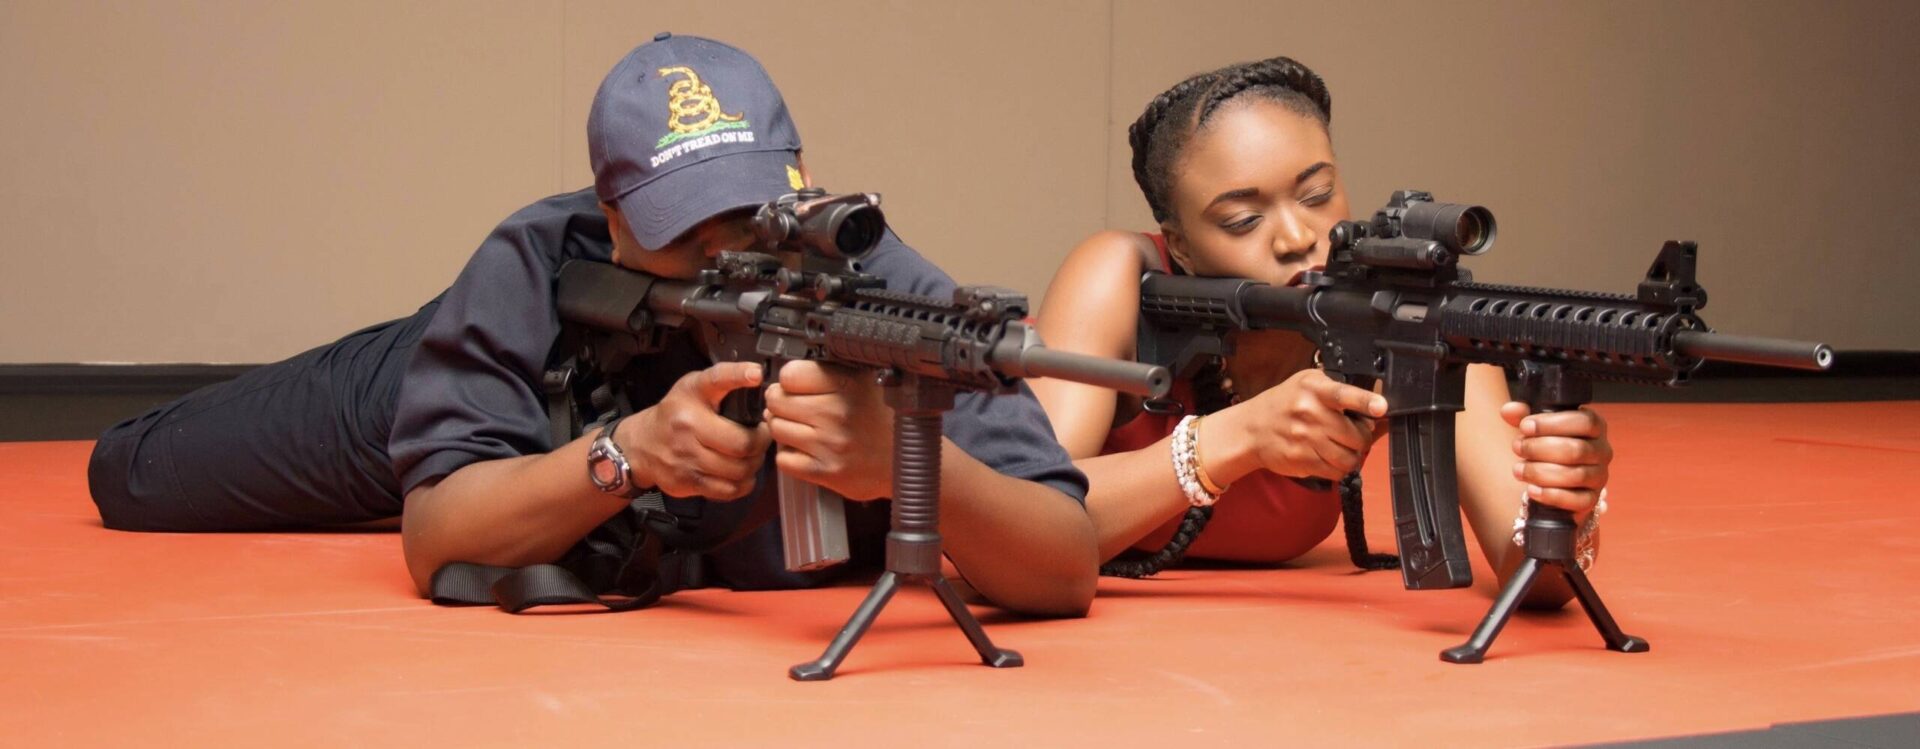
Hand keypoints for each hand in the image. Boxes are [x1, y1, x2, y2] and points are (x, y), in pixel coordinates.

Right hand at [624, 362, 771, 499]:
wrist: (641, 445)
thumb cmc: (676, 414)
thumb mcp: (693, 388)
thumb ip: (723, 383)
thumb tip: (759, 381)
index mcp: (692, 395)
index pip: (717, 379)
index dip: (738, 375)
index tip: (755, 374)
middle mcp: (688, 425)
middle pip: (742, 442)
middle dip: (761, 441)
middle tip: (762, 437)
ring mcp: (686, 457)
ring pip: (739, 470)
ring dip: (754, 464)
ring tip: (752, 455)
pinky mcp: (688, 482)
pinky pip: (729, 490)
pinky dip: (743, 483)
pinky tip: (741, 473)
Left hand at [765, 361, 895, 499]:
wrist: (908, 462)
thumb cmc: (884, 420)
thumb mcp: (866, 382)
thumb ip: (831, 372)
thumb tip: (786, 374)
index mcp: (848, 384)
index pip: (790, 374)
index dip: (789, 380)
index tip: (797, 386)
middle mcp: (838, 412)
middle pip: (776, 401)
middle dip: (781, 403)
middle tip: (795, 408)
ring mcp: (830, 444)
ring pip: (776, 428)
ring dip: (784, 428)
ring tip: (803, 428)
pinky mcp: (826, 471)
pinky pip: (783, 459)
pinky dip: (789, 455)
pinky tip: (807, 450)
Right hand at [1208, 368, 1387, 482]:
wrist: (1251, 430)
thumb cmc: (1284, 403)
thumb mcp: (1307, 383)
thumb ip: (1338, 389)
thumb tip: (1375, 406)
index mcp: (1313, 389)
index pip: (1343, 394)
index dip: (1365, 401)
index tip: (1381, 407)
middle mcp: (1309, 413)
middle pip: (1356, 435)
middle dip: (1363, 437)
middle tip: (1356, 434)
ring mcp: (1305, 439)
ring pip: (1349, 458)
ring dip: (1353, 456)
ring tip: (1345, 449)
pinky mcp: (1301, 460)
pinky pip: (1335, 472)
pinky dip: (1339, 469)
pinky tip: (1331, 459)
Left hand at [1501, 402, 1611, 515]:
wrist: (1554, 478)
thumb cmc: (1547, 444)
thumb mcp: (1535, 426)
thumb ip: (1522, 415)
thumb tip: (1509, 410)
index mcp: (1594, 426)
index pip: (1584, 421)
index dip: (1553, 423)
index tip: (1525, 426)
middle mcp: (1602, 450)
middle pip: (1576, 449)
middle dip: (1540, 448)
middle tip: (1517, 447)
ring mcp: (1599, 476)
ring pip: (1575, 475)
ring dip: (1540, 472)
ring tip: (1518, 469)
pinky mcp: (1592, 499)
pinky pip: (1578, 501)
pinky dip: (1552, 496)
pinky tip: (1532, 490)